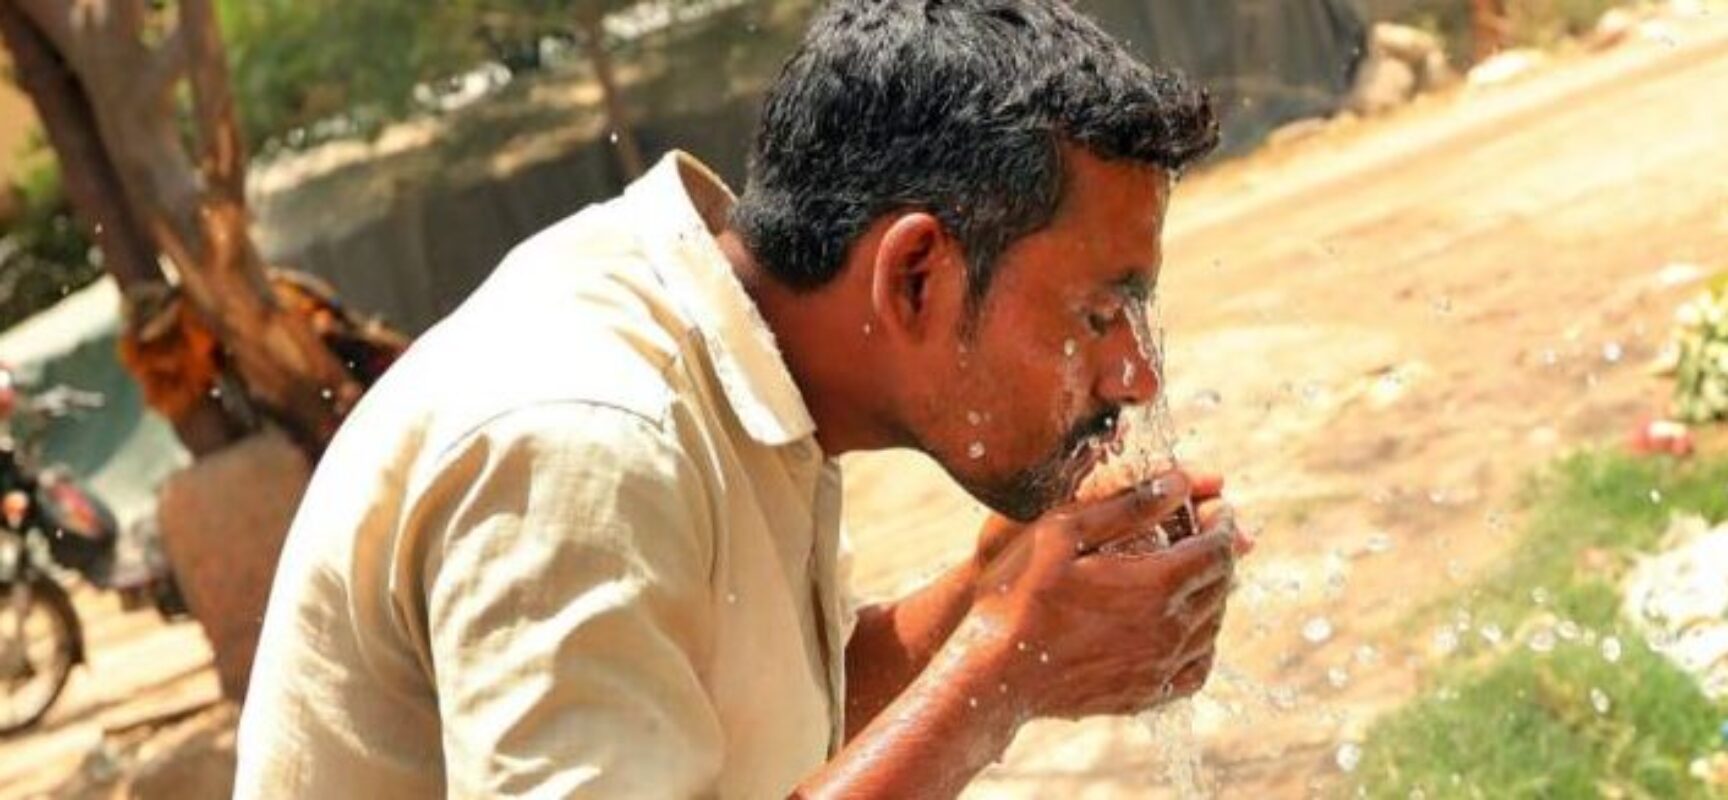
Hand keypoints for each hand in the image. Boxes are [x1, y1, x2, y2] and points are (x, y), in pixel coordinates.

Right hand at [966, 472, 1237, 719]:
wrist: (994, 675)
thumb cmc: (1018, 596)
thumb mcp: (1062, 531)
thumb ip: (1127, 504)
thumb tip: (1181, 482)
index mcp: (1157, 583)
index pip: (1218, 548)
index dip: (1222, 521)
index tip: (1215, 505)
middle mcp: (1170, 629)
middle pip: (1221, 585)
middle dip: (1221, 552)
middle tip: (1206, 532)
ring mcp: (1159, 668)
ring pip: (1213, 627)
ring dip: (1213, 595)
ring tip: (1194, 574)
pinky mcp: (1144, 696)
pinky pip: (1195, 671)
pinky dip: (1202, 645)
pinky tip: (1185, 632)